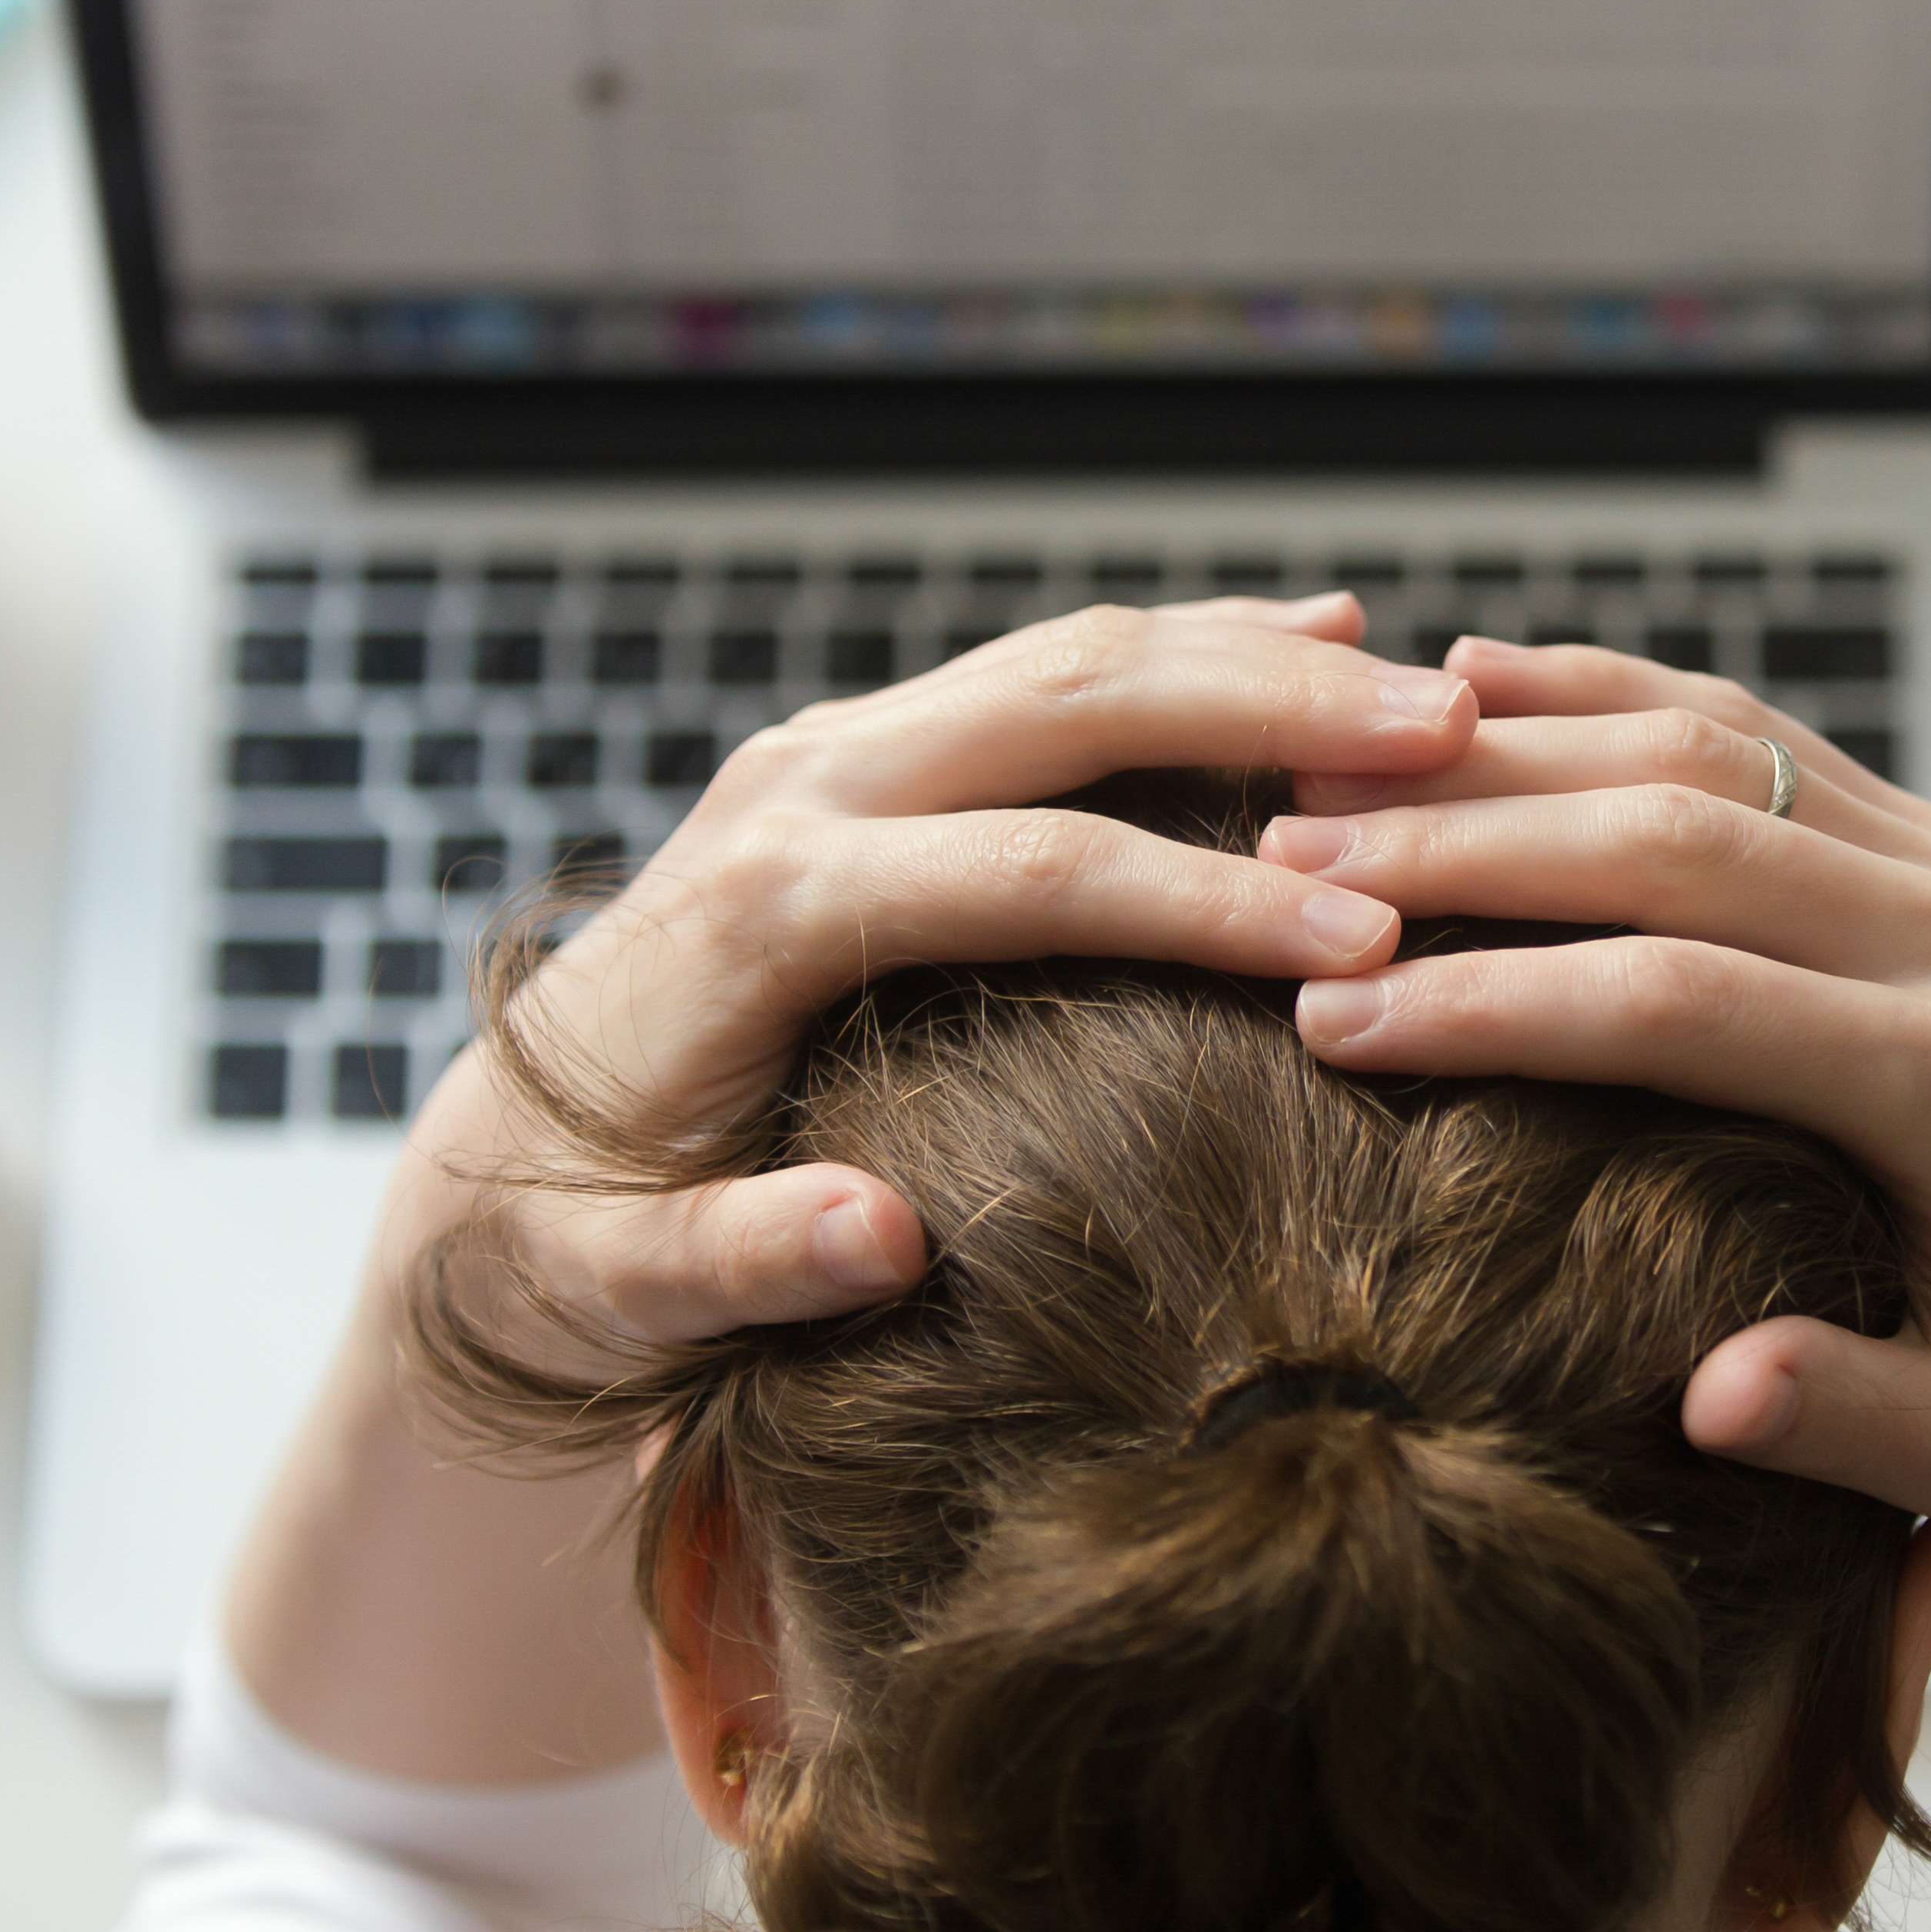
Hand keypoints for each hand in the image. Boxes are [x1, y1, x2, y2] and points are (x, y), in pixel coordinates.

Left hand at [390, 595, 1475, 1364]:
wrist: (482, 1164)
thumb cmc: (564, 1247)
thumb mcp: (611, 1291)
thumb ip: (730, 1265)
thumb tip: (881, 1241)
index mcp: (760, 910)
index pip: (1026, 874)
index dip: (1203, 901)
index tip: (1363, 939)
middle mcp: (798, 791)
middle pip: (1069, 705)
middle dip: (1269, 715)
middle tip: (1448, 740)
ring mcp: (833, 755)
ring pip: (1073, 659)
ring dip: (1253, 661)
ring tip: (1428, 694)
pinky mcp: (866, 755)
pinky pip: (1051, 675)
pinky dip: (1190, 652)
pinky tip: (1319, 640)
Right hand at [1257, 638, 1930, 1533]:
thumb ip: (1858, 1423)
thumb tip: (1713, 1402)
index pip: (1686, 1002)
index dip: (1499, 1002)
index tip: (1335, 1020)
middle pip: (1677, 838)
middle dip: (1463, 846)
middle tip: (1276, 865)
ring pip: (1705, 747)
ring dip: (1508, 750)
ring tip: (1323, 773)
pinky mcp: (1927, 838)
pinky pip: (1749, 728)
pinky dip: (1607, 693)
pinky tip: (1468, 682)